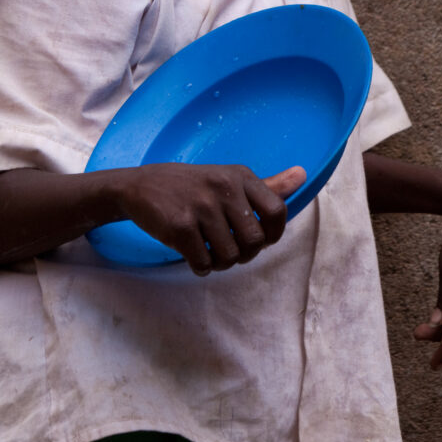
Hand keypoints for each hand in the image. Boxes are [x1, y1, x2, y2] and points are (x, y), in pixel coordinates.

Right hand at [115, 162, 306, 275]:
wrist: (139, 187)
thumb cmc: (190, 186)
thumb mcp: (228, 179)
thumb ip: (267, 185)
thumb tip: (303, 175)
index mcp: (240, 176)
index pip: (277, 211)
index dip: (273, 235)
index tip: (259, 241)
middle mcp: (224, 188)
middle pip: (255, 241)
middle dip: (244, 254)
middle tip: (228, 249)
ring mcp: (201, 206)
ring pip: (230, 256)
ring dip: (220, 263)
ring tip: (208, 251)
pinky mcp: (180, 226)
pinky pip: (203, 263)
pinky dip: (200, 267)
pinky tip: (192, 255)